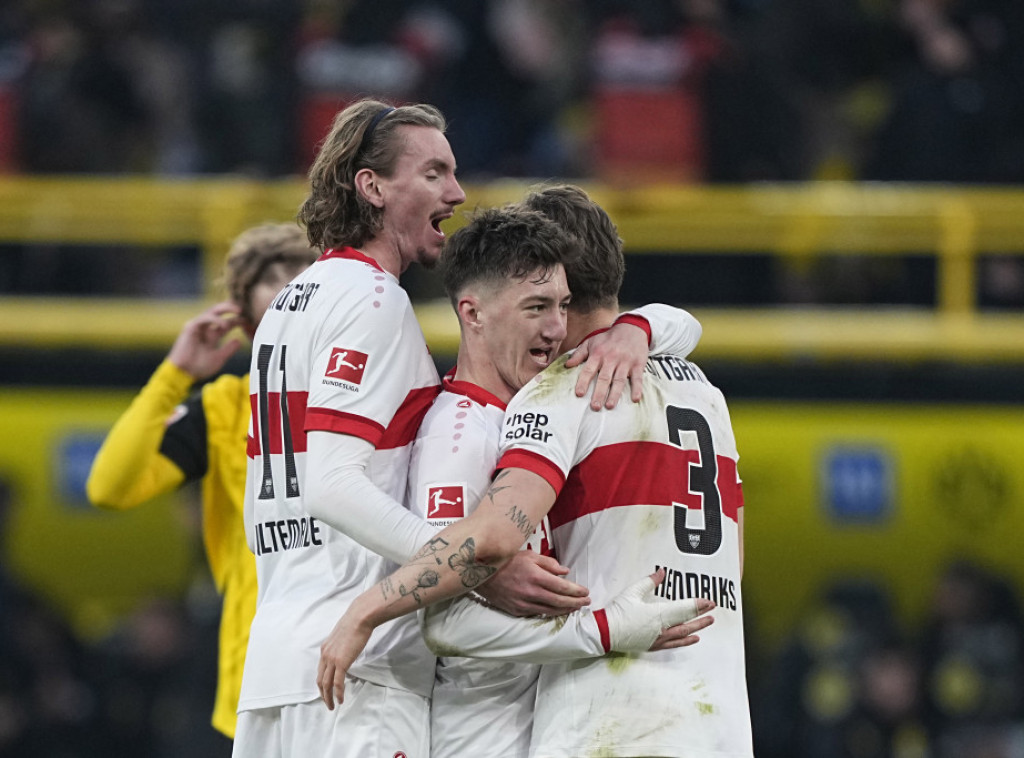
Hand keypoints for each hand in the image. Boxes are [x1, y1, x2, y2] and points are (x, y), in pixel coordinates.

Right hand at [168, 301, 244, 380]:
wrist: (183, 373)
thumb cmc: (199, 368)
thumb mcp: (219, 358)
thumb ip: (229, 349)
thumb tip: (239, 340)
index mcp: (212, 336)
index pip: (227, 323)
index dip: (238, 320)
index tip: (249, 320)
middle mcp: (205, 329)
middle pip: (219, 312)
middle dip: (232, 308)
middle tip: (245, 308)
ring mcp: (197, 327)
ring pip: (212, 311)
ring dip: (226, 309)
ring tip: (238, 311)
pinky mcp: (190, 327)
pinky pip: (203, 318)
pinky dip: (215, 319)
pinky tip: (224, 324)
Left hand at [317, 611, 373, 709]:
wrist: (359, 618)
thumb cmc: (355, 623)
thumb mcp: (343, 636)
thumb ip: (341, 646)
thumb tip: (346, 652)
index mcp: (325, 649)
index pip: (320, 671)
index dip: (322, 683)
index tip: (327, 691)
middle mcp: (325, 655)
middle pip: (320, 680)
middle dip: (323, 694)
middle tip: (328, 703)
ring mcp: (332, 659)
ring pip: (326, 684)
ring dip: (328, 697)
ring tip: (332, 706)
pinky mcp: (341, 662)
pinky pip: (337, 682)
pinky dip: (338, 693)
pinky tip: (341, 699)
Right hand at [474, 551, 589, 617]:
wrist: (481, 573)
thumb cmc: (506, 560)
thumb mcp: (528, 555)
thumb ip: (548, 563)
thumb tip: (565, 572)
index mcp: (535, 576)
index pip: (562, 587)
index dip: (576, 591)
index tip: (586, 592)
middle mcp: (531, 592)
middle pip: (559, 601)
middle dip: (576, 603)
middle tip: (586, 602)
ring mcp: (523, 604)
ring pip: (550, 611)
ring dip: (565, 610)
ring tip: (576, 607)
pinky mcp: (516, 611)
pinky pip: (537, 613)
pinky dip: (550, 613)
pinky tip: (557, 611)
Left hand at [565, 321, 647, 409]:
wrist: (631, 328)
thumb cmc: (608, 338)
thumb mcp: (591, 342)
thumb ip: (578, 354)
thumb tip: (566, 366)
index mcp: (598, 354)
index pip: (588, 370)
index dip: (583, 382)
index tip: (579, 394)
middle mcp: (611, 359)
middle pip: (604, 378)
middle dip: (599, 393)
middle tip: (594, 407)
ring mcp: (625, 362)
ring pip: (619, 380)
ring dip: (614, 394)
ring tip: (609, 406)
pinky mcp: (638, 364)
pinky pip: (637, 378)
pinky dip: (637, 389)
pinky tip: (635, 399)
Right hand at [602, 569, 714, 652]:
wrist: (605, 632)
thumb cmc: (618, 612)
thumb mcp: (633, 592)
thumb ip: (650, 581)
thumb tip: (661, 573)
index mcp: (659, 614)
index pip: (685, 609)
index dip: (698, 605)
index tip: (709, 602)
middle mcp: (662, 628)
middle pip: (687, 622)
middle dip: (701, 616)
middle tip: (712, 611)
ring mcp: (659, 639)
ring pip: (683, 634)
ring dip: (697, 627)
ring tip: (707, 623)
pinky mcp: (653, 645)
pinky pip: (675, 644)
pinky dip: (685, 641)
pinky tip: (692, 639)